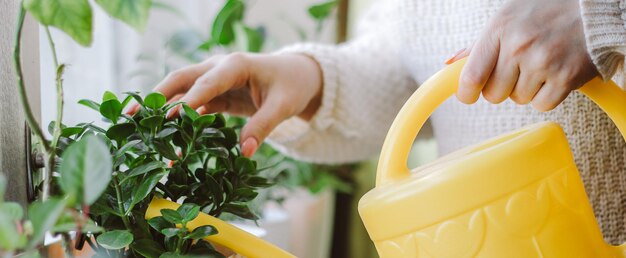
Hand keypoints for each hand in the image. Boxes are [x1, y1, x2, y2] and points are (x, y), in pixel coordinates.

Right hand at [128, 53, 322, 156]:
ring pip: (181, 91)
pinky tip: (163, 135)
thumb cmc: (291, 86)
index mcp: (235, 65)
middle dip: (156, 96)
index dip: (188, 100)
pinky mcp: (214, 93)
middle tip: (130, 114)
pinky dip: (177, 118)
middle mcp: (218, 67)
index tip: (170, 118)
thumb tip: (245, 153)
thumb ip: (263, 126)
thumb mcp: (283, 106)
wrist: (297, 76)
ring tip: (136, 126)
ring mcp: (214, 79)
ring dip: (160, 108)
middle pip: (181, 79)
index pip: (206, 82)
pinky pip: (191, 104)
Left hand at [446, 0, 598, 110]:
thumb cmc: (546, 12)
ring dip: (525, 89)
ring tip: (539, 66)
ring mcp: (543, 62)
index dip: (466, 93)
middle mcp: (519, 46)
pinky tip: (552, 76)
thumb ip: (479, 44)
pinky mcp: (566, 78)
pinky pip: (542, 105)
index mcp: (499, 30)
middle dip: (499, 89)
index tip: (468, 95)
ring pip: (518, 99)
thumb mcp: (507, 18)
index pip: (471, 77)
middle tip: (514, 72)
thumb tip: (451, 64)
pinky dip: (546, 96)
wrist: (594, 10)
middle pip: (493, 94)